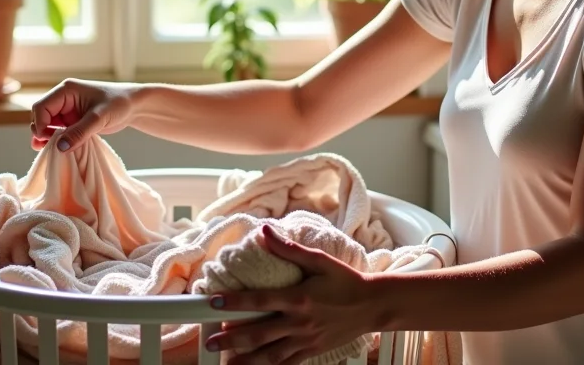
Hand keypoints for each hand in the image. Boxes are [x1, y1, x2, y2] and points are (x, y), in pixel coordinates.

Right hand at [29, 79, 138, 151]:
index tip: (49, 140)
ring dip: (47, 137)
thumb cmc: (119, 103)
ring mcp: (67, 110)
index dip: (41, 125)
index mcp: (66, 91)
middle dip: (42, 132)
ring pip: (48, 125)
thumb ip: (79, 132)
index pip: (41, 107)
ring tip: (50, 151)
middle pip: (41, 116)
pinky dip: (56, 140)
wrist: (134, 105)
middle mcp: (63, 99)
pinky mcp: (73, 121)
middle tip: (50, 147)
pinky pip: (58, 131)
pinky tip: (58, 149)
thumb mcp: (99, 118)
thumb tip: (59, 147)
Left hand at [204, 224, 381, 364]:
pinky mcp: (313, 351)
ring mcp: (306, 340)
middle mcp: (299, 322)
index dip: (234, 302)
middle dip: (231, 338)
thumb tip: (265, 231)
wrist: (373, 305)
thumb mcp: (320, 260)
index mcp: (298, 298)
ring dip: (246, 359)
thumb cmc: (347, 281)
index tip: (214, 303)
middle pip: (258, 333)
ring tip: (226, 363)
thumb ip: (290, 249)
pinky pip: (287, 363)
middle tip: (210, 341)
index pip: (259, 300)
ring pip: (269, 354)